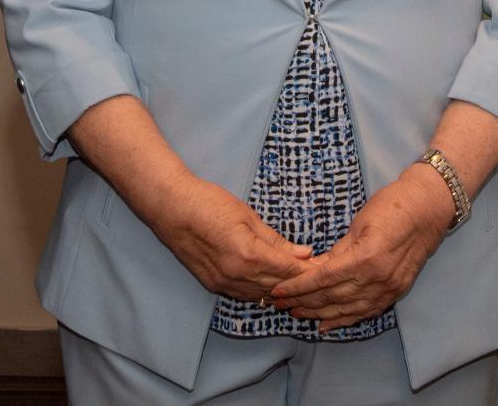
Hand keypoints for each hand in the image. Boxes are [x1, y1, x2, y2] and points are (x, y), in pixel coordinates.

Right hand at [142, 172, 311, 301]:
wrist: (170, 208)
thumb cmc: (209, 203)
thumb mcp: (247, 216)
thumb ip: (276, 239)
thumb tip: (303, 253)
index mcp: (248, 255)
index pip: (289, 270)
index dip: (309, 271)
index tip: (326, 269)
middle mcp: (236, 275)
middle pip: (278, 286)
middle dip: (301, 283)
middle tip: (320, 278)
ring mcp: (223, 283)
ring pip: (262, 295)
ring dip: (283, 291)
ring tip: (301, 285)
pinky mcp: (213, 285)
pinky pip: (245, 295)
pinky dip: (262, 291)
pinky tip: (274, 286)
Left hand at [269, 164, 456, 331]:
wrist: (429, 208)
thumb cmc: (392, 206)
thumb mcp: (358, 224)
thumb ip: (337, 251)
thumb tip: (312, 269)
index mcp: (365, 258)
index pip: (323, 279)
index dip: (298, 287)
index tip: (279, 290)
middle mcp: (377, 279)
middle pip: (332, 298)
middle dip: (303, 302)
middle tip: (280, 304)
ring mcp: (389, 289)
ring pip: (347, 309)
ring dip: (320, 314)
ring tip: (298, 314)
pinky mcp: (396, 292)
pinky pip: (366, 312)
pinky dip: (345, 320)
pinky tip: (327, 324)